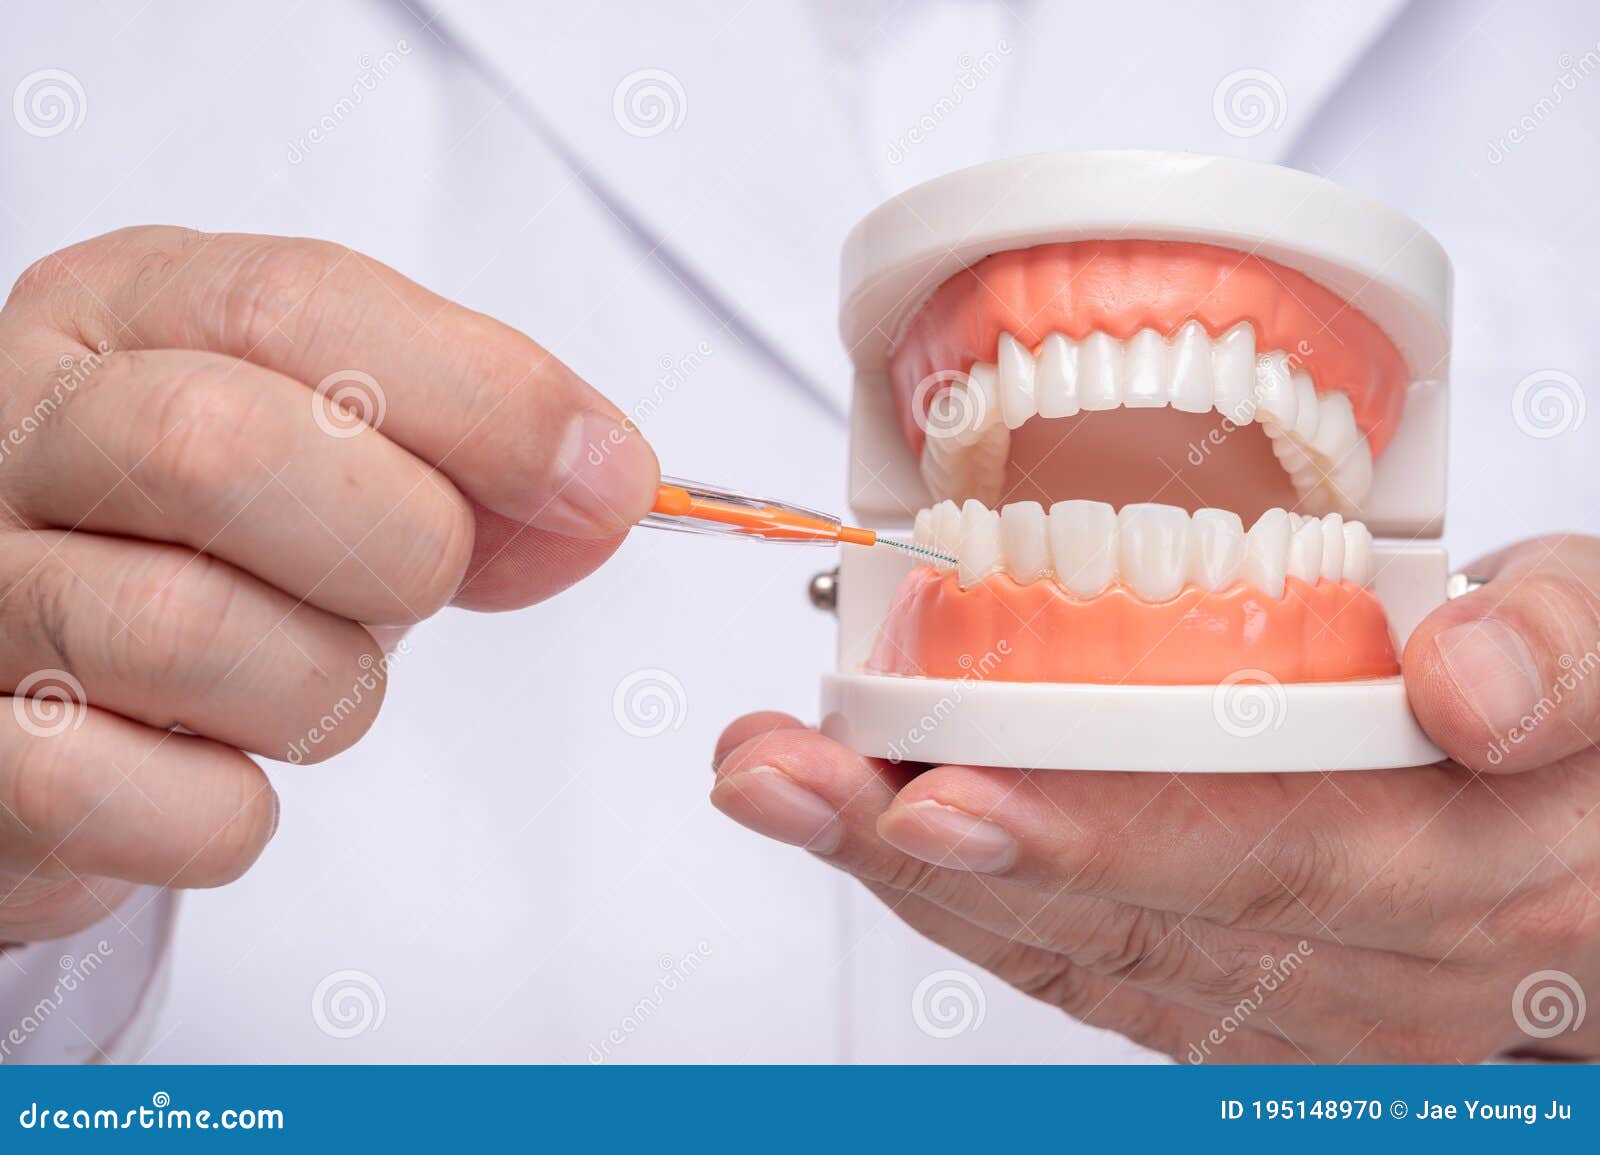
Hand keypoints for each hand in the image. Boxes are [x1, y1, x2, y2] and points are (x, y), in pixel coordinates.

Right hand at [0, 227, 657, 941]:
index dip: (483, 398)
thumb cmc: (211, 540)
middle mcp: (12, 433)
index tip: (604, 479)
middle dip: (395, 542)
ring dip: (323, 685)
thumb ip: (473, 447)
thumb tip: (601, 484)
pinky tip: (222, 766)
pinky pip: (141, 798)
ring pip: (184, 630)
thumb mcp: (341, 445)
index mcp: (120, 312)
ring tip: (309, 675)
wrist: (50, 678)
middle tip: (422, 585)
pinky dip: (232, 809)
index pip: (299, 306)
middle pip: (221, 447)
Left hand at [713, 535, 1599, 1061]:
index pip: (1251, 855)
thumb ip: (1568, 650)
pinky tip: (869, 844)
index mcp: (1466, 867)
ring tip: (779, 790)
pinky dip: (968, 910)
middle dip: (924, 853)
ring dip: (910, 880)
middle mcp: (1372, 967)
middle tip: (778, 775)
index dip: (1087, 836)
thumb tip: (1466, 685)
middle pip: (1123, 918)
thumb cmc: (1590, 734)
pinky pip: (1091, 970)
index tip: (936, 794)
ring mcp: (1300, 1006)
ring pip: (1079, 954)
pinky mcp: (1248, 1004)